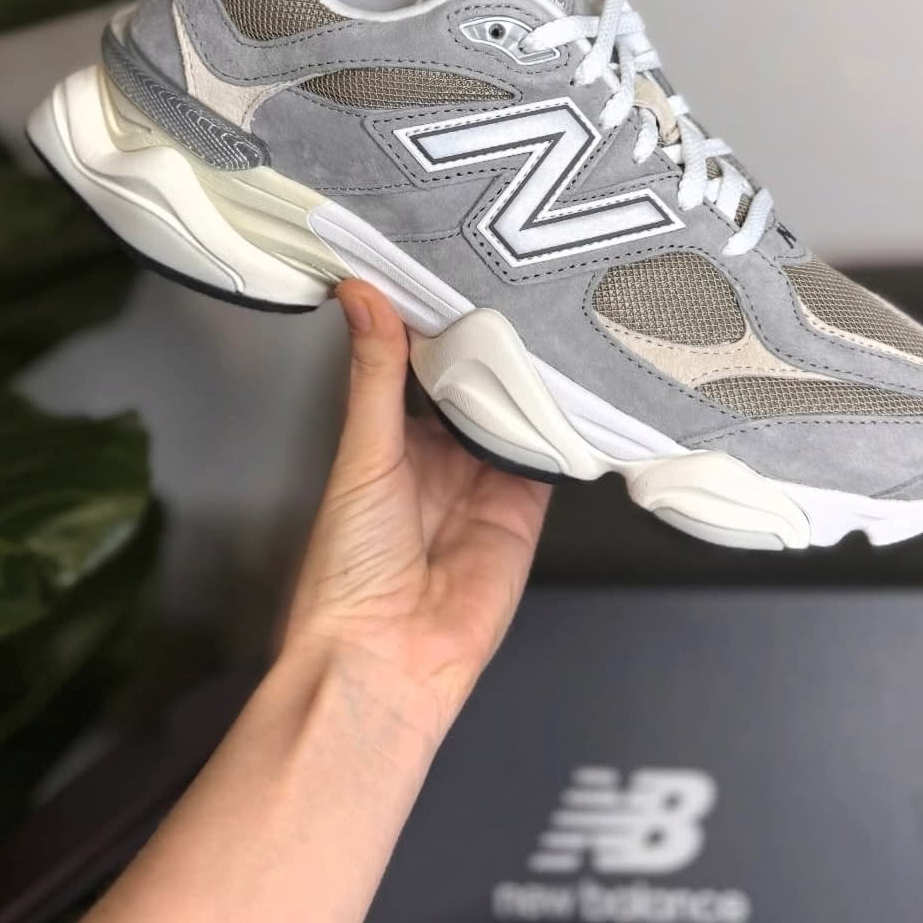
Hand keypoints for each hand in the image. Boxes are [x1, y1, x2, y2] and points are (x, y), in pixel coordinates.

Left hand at [283, 282, 550, 744]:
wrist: (384, 658)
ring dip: (530, 378)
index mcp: (389, 439)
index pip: (420, 364)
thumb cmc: (348, 570)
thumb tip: (360, 295)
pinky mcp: (525, 510)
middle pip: (475, 384)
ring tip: (547, 315)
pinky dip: (563, 426)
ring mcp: (485, 481)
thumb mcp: (361, 454)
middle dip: (493, 341)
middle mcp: (439, 456)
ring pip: (516, 413)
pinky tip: (574, 385)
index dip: (435, 319)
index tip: (452, 263)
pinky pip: (551, 457)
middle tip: (513, 276)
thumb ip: (375, 375)